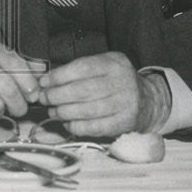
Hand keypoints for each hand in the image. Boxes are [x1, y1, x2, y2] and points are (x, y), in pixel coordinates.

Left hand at [37, 50, 170, 136]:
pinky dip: (76, 126)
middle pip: (82, 90)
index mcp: (114, 63)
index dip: (59, 76)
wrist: (148, 101)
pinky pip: (94, 127)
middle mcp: (121, 82)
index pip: (82, 68)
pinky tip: (67, 123)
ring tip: (52, 112)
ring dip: (63, 112)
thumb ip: (78, 69)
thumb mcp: (103, 65)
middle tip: (44, 99)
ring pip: (86, 110)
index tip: (44, 82)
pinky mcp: (124, 123)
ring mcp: (125, 104)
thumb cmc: (116, 81)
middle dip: (57, 95)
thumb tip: (47, 81)